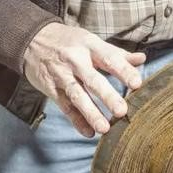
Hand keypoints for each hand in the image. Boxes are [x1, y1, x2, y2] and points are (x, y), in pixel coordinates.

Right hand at [23, 23, 145, 136]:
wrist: (31, 40)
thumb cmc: (68, 42)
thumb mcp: (90, 41)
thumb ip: (116, 53)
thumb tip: (142, 58)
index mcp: (89, 46)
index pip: (109, 59)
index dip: (123, 71)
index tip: (137, 84)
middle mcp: (75, 61)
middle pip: (93, 80)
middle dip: (107, 96)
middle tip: (122, 111)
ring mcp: (61, 76)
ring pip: (77, 96)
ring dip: (91, 113)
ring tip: (104, 128)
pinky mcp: (50, 89)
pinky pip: (65, 107)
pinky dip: (76, 120)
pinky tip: (88, 132)